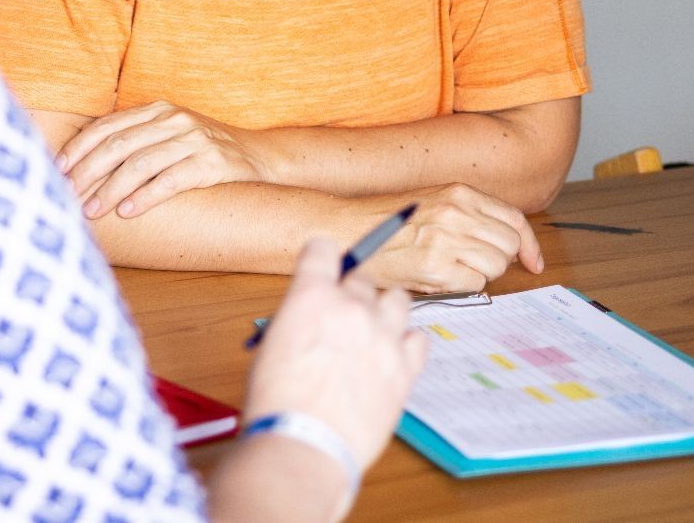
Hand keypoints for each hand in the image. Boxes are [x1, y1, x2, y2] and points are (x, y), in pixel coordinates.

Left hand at [56, 101, 269, 218]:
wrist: (260, 157)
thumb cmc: (203, 151)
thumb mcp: (169, 135)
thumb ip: (136, 140)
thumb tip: (84, 165)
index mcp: (158, 110)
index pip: (108, 125)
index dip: (80, 148)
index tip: (58, 170)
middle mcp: (174, 120)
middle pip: (119, 145)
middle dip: (88, 172)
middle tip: (67, 195)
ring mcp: (194, 140)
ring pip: (141, 163)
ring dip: (111, 190)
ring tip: (92, 210)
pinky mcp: (212, 163)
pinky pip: (171, 180)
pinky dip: (146, 197)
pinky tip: (127, 212)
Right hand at [245, 236, 429, 475]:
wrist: (305, 444)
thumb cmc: (278, 403)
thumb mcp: (274, 346)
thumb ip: (300, 320)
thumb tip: (313, 319)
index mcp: (312, 296)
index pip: (323, 249)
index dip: (321, 259)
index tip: (322, 269)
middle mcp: (353, 307)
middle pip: (361, 279)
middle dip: (351, 295)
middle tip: (341, 320)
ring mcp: (384, 336)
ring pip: (398, 299)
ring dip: (385, 311)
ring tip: (373, 333)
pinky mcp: (405, 368)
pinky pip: (419, 338)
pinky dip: (407, 343)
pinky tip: (392, 356)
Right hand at [355, 183, 544, 292]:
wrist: (347, 230)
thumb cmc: (386, 222)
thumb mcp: (433, 203)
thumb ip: (468, 216)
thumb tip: (505, 245)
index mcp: (459, 193)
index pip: (514, 219)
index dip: (528, 245)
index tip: (533, 262)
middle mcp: (457, 212)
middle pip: (509, 245)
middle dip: (498, 260)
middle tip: (472, 264)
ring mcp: (447, 239)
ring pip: (497, 266)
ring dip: (480, 274)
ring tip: (450, 269)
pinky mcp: (436, 267)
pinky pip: (476, 284)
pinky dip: (463, 286)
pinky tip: (438, 277)